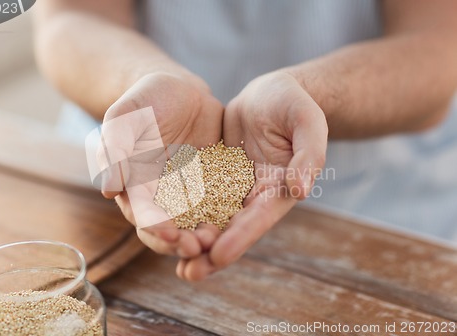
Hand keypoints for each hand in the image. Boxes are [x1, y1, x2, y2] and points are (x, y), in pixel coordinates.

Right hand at [98, 72, 222, 259]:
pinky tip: (238, 222)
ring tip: (217, 241)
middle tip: (198, 248)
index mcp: (136, 187)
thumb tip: (109, 189)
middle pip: (170, 229)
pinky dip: (227, 217)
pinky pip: (222, 204)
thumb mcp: (125, 119)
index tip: (170, 235)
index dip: (156, 228)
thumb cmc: (145, 102)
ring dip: (204, 236)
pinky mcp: (214, 184)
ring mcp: (190, 193)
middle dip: (181, 242)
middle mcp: (163, 197)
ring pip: (196, 223)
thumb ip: (115, 150)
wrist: (180, 90)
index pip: (143, 216)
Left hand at [176, 70, 327, 279]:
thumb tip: (300, 190)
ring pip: (214, 220)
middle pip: (234, 229)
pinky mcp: (216, 177)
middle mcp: (256, 195)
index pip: (260, 217)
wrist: (271, 95)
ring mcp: (235, 188)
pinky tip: (162, 228)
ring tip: (176, 266)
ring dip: (195, 243)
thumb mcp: (307, 122)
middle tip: (189, 273)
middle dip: (212, 253)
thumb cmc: (294, 104)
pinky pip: (198, 198)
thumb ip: (308, 154)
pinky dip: (184, 215)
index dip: (240, 237)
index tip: (218, 255)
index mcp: (280, 187)